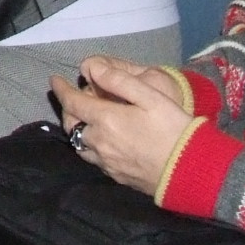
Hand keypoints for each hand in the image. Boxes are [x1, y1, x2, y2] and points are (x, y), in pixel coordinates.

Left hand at [51, 58, 198, 193]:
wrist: (190, 170)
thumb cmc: (173, 128)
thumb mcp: (151, 96)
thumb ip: (119, 80)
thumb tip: (91, 68)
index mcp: (106, 120)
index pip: (72, 102)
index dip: (61, 89)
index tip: (54, 79)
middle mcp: (99, 143)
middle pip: (71, 125)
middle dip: (67, 109)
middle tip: (73, 98)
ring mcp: (106, 162)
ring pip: (79, 145)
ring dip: (76, 129)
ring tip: (83, 119)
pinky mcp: (116, 176)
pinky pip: (92, 158)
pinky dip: (88, 145)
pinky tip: (99, 141)